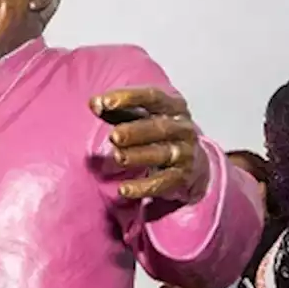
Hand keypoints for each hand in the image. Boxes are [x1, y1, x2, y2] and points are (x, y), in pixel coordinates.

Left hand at [88, 87, 207, 200]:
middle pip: (160, 127)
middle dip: (135, 131)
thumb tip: (94, 103)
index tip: (104, 102)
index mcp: (173, 106)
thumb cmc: (159, 134)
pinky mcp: (182, 177)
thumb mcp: (141, 117)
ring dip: (139, 156)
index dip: (129, 98)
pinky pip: (163, 182)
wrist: (194, 164)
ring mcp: (185, 153)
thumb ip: (117, 110)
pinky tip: (124, 189)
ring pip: (163, 153)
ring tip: (118, 157)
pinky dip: (143, 187)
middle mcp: (182, 128)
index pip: (152, 97)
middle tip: (113, 136)